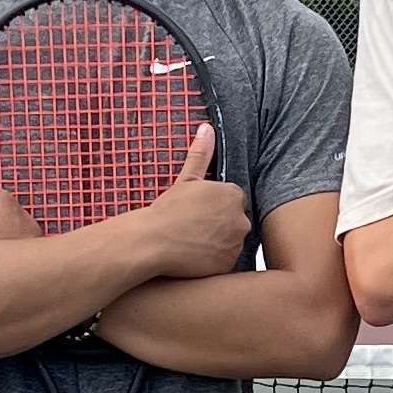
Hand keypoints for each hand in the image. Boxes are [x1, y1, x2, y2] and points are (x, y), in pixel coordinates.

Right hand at [123, 122, 251, 280]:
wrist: (152, 242)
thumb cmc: (166, 210)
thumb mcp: (185, 179)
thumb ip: (200, 154)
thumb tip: (207, 128)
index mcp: (232, 195)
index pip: (232, 200)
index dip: (214, 206)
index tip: (197, 211)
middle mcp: (240, 218)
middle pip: (234, 221)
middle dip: (219, 224)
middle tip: (194, 227)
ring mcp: (235, 243)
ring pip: (230, 241)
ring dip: (218, 242)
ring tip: (193, 242)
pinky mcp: (228, 263)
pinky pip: (225, 261)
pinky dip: (214, 260)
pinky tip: (195, 255)